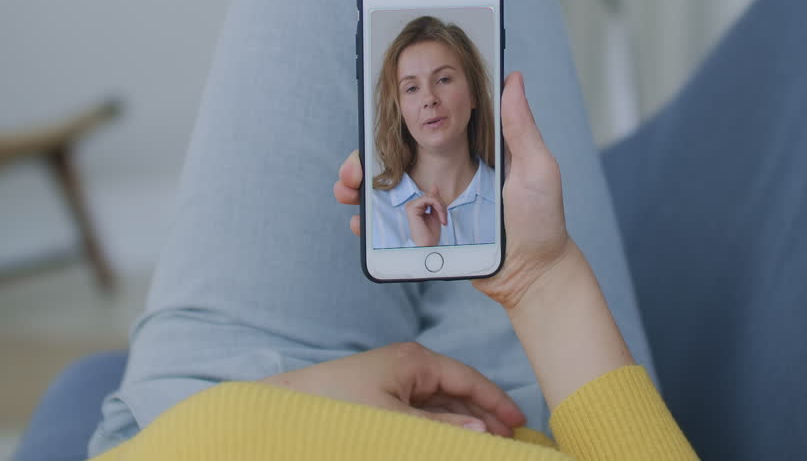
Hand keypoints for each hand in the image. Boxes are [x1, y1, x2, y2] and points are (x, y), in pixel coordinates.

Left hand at [259, 342, 524, 435]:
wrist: (287, 411)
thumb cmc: (338, 407)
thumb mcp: (396, 421)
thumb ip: (441, 426)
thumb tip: (482, 432)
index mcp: (415, 361)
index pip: (468, 379)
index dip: (496, 402)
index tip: (519, 423)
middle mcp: (408, 367)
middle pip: (458, 392)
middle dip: (484, 416)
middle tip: (510, 441)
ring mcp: (394, 383)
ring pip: (441, 405)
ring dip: (464, 423)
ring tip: (488, 444)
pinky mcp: (382, 399)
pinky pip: (422, 413)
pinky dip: (441, 427)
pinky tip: (452, 441)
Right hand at [334, 71, 574, 308]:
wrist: (535, 277)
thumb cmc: (542, 222)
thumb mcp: (536, 168)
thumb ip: (520, 127)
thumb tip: (513, 79)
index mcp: (468, 153)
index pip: (423, 132)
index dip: (393, 127)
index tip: (370, 125)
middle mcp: (447, 176)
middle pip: (396, 162)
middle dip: (364, 162)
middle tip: (351, 172)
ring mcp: (435, 208)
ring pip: (387, 193)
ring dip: (361, 190)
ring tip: (348, 194)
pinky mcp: (429, 236)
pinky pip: (394, 227)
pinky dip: (372, 224)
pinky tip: (361, 224)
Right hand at [405, 186, 446, 245]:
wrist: (428, 245)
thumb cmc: (431, 234)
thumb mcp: (436, 213)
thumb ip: (435, 200)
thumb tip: (434, 185)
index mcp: (416, 206)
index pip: (431, 196)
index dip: (440, 203)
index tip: (444, 217)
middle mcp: (411, 205)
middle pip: (432, 195)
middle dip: (442, 206)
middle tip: (444, 219)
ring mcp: (410, 206)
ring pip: (432, 197)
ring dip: (441, 208)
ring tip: (443, 219)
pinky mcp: (412, 208)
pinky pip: (430, 199)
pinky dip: (439, 207)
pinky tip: (440, 218)